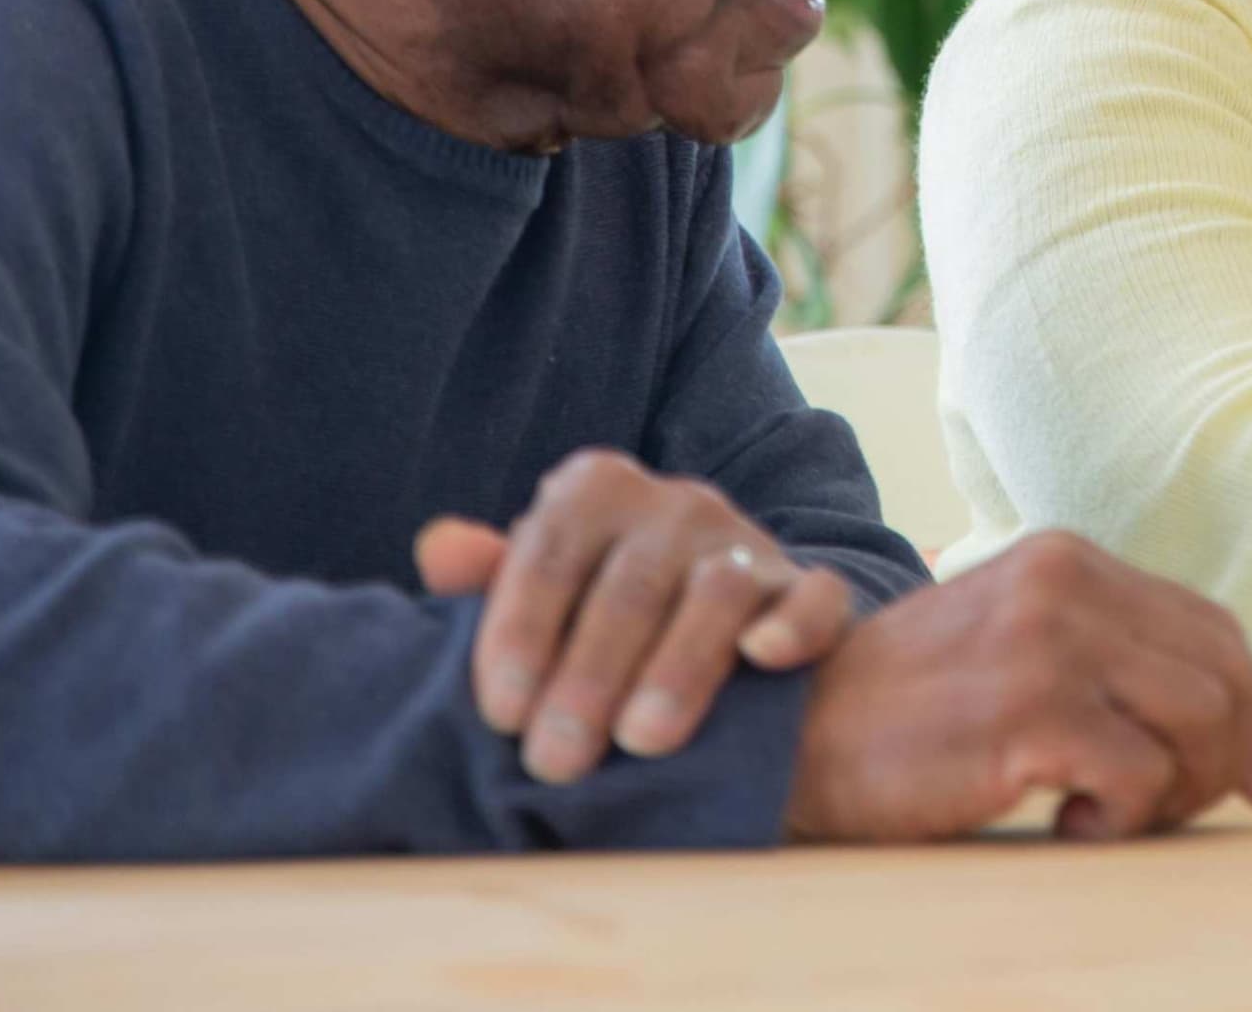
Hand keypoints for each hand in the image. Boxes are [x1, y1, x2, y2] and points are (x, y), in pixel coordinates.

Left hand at [415, 447, 853, 782]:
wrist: (716, 625)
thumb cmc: (596, 616)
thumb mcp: (537, 594)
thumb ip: (488, 579)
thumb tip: (437, 548)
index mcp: (596, 491)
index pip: (549, 553)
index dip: (520, 633)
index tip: (500, 715)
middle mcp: (676, 504)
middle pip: (629, 585)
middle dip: (587, 677)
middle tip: (555, 760)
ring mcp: (748, 543)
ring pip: (717, 593)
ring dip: (676, 668)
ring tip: (641, 742)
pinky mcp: (811, 589)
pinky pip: (815, 598)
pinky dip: (794, 625)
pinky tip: (763, 658)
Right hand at [779, 531, 1251, 841]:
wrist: (798, 731)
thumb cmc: (910, 707)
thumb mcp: (1013, 637)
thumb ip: (1101, 649)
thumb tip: (1219, 712)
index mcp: (1069, 559)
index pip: (1212, 627)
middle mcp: (1068, 584)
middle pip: (1223, 674)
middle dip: (1232, 757)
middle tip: (1192, 809)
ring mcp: (1050, 644)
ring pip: (1200, 722)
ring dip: (1178, 791)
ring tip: (1114, 813)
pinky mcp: (1031, 714)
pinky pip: (1141, 777)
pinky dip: (1124, 818)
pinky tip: (1069, 823)